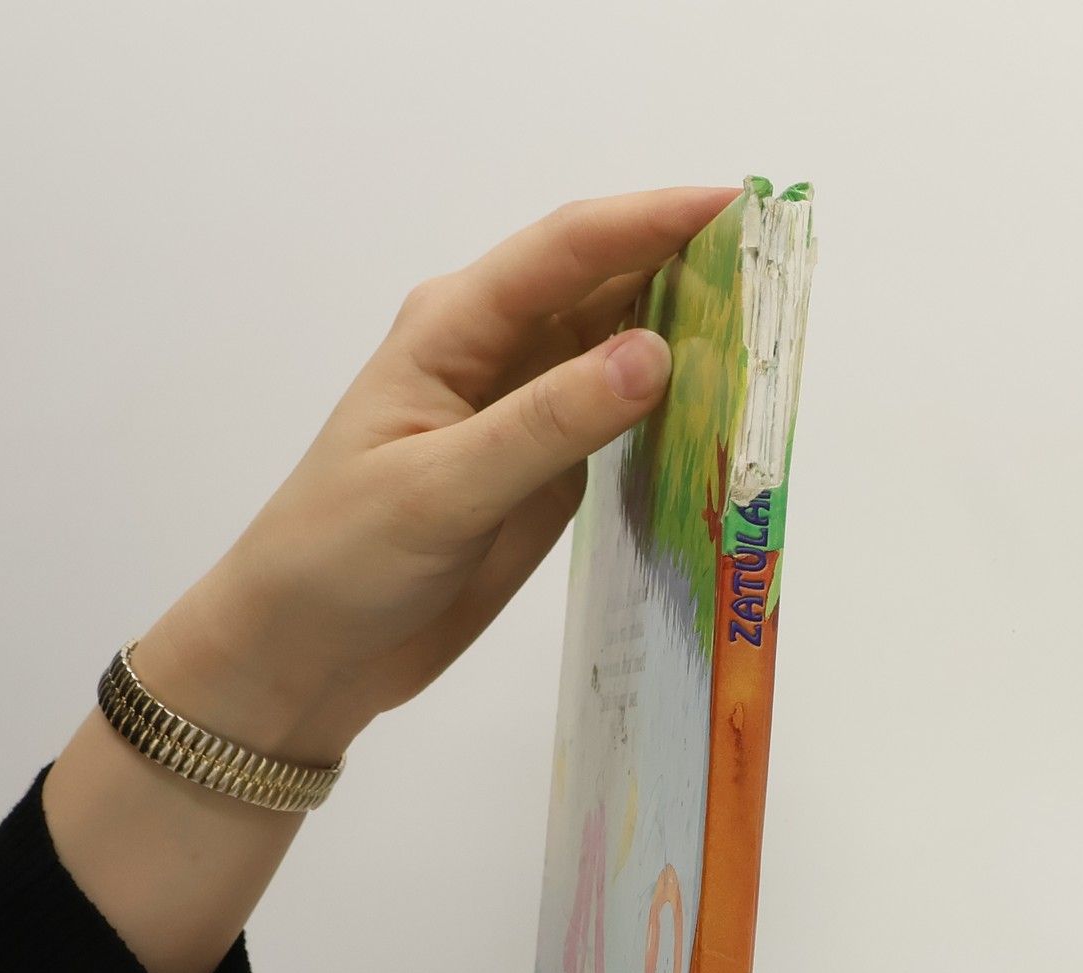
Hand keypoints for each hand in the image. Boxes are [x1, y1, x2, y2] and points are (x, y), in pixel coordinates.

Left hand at [137, 184, 740, 764]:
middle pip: (605, 288)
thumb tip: (656, 354)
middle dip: (688, 270)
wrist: (304, 654)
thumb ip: (547, 425)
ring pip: (620, 353)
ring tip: (771, 336)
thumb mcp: (442, 490)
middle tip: (779, 275)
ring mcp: (524, 415)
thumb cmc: (340, 558)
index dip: (654, 222)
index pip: (568, 251)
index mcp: (455, 328)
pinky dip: (672, 416)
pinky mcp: (542, 475)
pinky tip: (722, 416)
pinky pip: (620, 426)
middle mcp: (496, 354)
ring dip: (689, 342)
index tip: (740, 209)